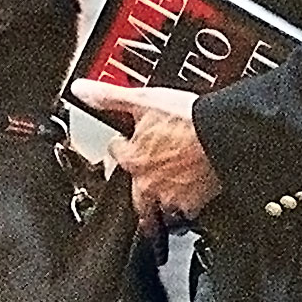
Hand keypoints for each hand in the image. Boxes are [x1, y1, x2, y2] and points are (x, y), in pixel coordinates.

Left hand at [71, 80, 222, 235]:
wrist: (220, 135)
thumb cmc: (186, 118)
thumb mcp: (143, 99)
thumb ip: (109, 97)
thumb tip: (81, 90)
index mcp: (132, 159)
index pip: (116, 154)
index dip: (120, 146)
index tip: (123, 143)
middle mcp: (148, 183)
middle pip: (134, 198)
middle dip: (135, 198)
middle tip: (138, 202)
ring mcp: (171, 196)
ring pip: (160, 209)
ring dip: (160, 207)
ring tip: (162, 210)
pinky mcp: (195, 203)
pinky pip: (187, 212)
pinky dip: (188, 207)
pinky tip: (192, 202)